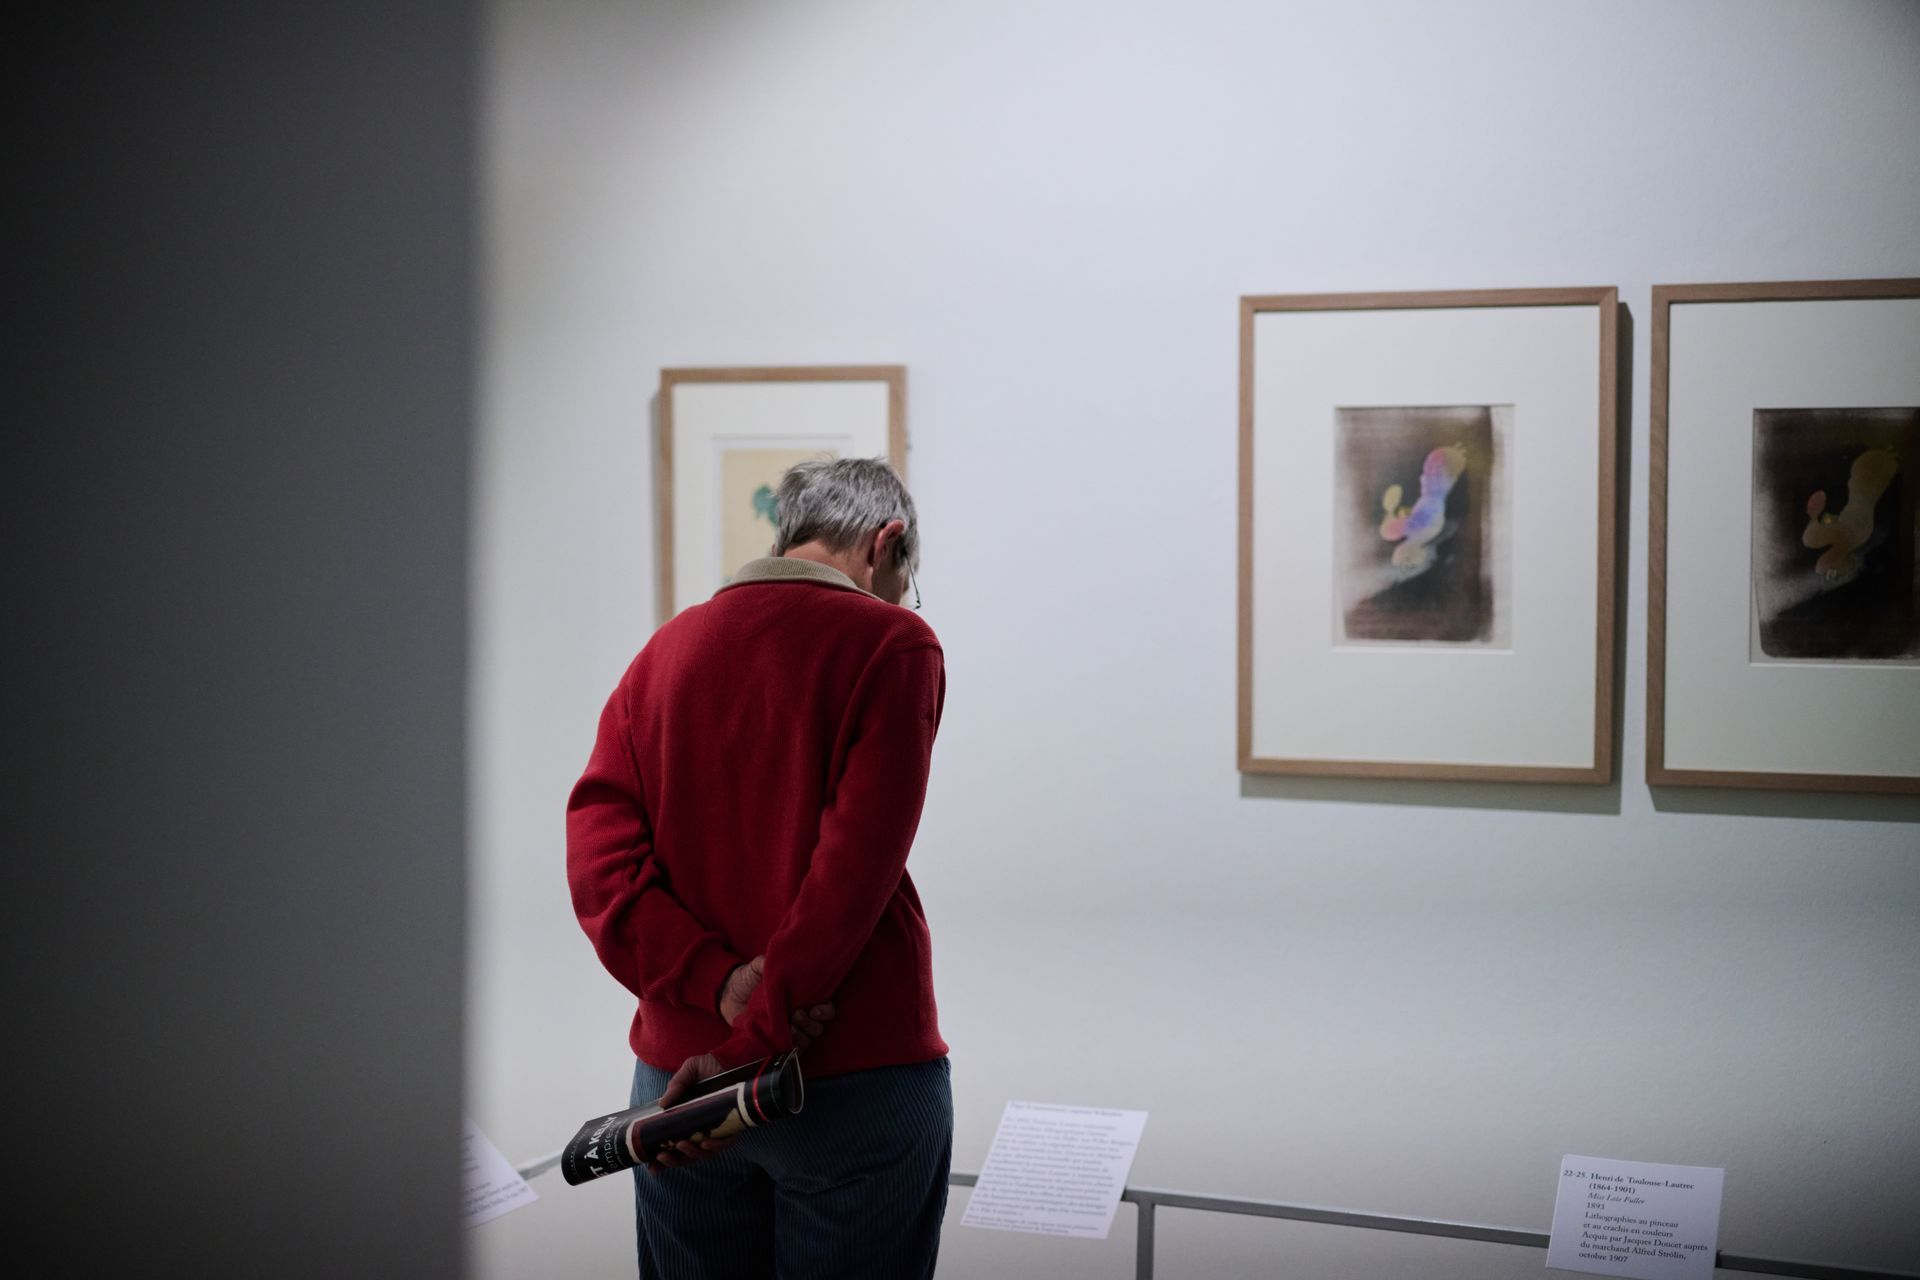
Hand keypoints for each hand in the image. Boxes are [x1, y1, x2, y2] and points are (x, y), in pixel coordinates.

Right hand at [647, 1052, 736, 1174]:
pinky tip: (705, 1143)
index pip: (673, 1147)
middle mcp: (702, 1130)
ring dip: (691, 1153)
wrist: (733, 1057)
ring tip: (680, 1145)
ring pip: (704, 1153)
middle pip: (687, 1156)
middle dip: (674, 1161)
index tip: (651, 1166)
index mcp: (687, 1122)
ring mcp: (718, 1130)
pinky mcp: (734, 1127)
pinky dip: (714, 1146)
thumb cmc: (710, 1066)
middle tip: (662, 1157)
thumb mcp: (689, 1072)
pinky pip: (725, 1143)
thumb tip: (663, 1104)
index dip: (663, 1160)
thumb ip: (677, 1085)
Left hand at [719, 954, 834, 1050]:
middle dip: (810, 1024)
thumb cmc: (747, 978)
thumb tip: (778, 959)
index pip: (825, 1008)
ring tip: (789, 1029)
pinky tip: (785, 1043)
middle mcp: (799, 1015)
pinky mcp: (775, 1042)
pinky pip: (791, 1051)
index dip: (825, 1011)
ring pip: (807, 1040)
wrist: (727, 994)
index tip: (815, 1010)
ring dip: (801, 1037)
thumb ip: (768, 962)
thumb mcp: (758, 967)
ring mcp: (787, 1030)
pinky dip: (792, 1050)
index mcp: (801, 998)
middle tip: (796, 1014)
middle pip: (818, 1027)